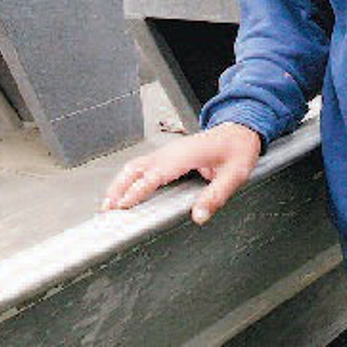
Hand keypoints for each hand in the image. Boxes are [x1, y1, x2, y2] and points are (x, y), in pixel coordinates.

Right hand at [101, 122, 261, 224]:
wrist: (239, 130)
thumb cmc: (237, 150)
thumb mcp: (234, 175)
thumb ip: (216, 196)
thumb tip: (199, 216)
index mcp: (185, 156)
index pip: (154, 175)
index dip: (137, 191)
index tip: (122, 206)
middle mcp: (171, 152)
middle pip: (136, 169)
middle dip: (118, 189)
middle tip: (106, 211)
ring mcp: (167, 152)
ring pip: (135, 166)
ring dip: (119, 183)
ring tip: (108, 205)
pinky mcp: (168, 155)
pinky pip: (142, 165)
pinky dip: (128, 178)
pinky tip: (123, 191)